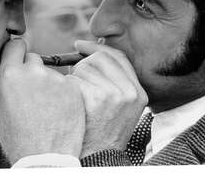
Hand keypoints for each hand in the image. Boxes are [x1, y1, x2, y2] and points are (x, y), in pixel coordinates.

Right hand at [0, 39, 85, 163]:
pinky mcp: (73, 88)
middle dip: (31, 70)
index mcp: (10, 75)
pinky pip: (66, 83)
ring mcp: (56, 79)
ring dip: (48, 83)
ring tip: (46, 108)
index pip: (14, 45)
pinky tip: (59, 110)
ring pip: (50, 72)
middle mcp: (34, 72)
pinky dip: (63, 93)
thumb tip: (8, 70)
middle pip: (33, 58)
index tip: (18, 58)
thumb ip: (3, 84)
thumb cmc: (17, 138)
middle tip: (31, 92)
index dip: (16, 52)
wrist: (45, 158)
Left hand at [68, 40, 147, 157]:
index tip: (80, 45)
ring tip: (76, 102)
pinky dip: (66, 90)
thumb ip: (114, 83)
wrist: (97, 159)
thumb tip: (92, 51)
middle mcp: (129, 92)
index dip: (97, 47)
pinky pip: (73, 81)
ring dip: (73, 80)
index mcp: (138, 93)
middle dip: (82, 65)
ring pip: (83, 68)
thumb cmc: (102, 134)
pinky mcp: (95, 99)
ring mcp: (113, 95)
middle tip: (76, 81)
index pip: (119, 57)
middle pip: (99, 58)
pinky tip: (70, 107)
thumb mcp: (121, 109)